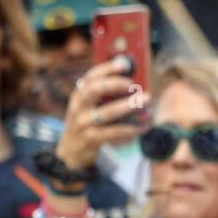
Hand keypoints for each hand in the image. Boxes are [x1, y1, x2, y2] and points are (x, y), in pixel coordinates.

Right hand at [55, 55, 148, 170]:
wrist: (71, 152)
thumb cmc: (86, 124)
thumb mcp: (88, 108)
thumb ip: (104, 96)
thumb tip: (133, 83)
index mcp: (79, 95)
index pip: (91, 76)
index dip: (107, 68)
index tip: (124, 64)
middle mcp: (79, 107)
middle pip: (95, 90)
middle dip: (116, 84)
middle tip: (133, 84)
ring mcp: (84, 123)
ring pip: (108, 112)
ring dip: (129, 105)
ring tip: (146, 100)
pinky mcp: (91, 139)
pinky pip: (114, 132)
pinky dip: (131, 128)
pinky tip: (143, 126)